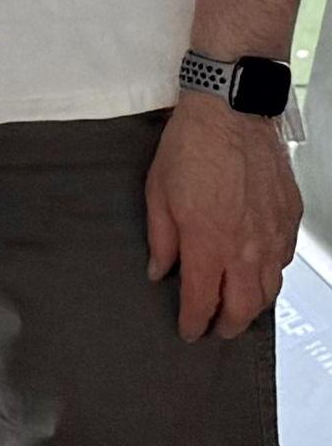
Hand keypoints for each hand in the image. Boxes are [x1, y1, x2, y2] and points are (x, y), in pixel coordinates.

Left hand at [146, 94, 300, 339]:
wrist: (232, 114)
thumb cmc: (191, 147)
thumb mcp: (157, 192)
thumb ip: (161, 239)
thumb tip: (159, 271)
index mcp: (208, 243)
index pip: (203, 300)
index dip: (194, 321)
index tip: (189, 331)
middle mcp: (246, 248)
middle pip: (242, 306)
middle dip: (227, 324)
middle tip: (215, 329)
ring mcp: (273, 236)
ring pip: (269, 290)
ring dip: (252, 306)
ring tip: (237, 309)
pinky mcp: (289, 220)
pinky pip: (284, 262)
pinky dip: (271, 276)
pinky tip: (259, 273)